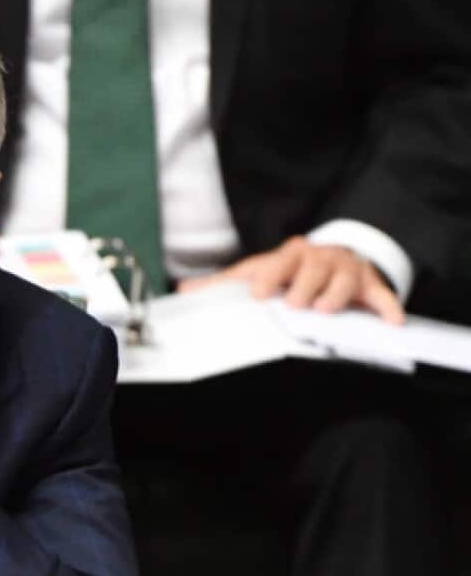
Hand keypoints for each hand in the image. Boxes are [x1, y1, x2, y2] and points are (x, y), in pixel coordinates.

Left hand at [178, 236, 404, 324]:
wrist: (334, 255)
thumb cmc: (289, 270)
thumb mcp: (257, 271)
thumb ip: (224, 284)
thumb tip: (184, 291)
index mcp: (289, 255)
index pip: (277, 263)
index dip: (269, 276)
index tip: (260, 292)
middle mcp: (318, 258)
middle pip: (312, 268)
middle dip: (304, 284)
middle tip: (296, 303)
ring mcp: (345, 269)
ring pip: (344, 279)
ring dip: (336, 294)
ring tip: (326, 310)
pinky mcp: (369, 284)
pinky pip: (381, 294)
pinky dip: (387, 306)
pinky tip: (392, 321)